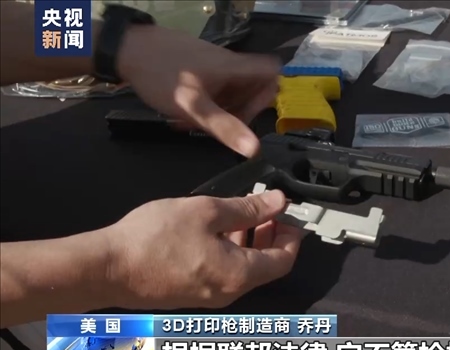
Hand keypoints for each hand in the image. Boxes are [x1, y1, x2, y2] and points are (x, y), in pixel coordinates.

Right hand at [103, 190, 302, 309]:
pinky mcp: (192, 296)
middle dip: (271, 236)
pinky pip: (224, 274)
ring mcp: (210, 298)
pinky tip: (217, 231)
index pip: (284, 260)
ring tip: (241, 214)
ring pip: (244, 270)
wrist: (106, 270)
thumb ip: (247, 208)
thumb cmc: (155, 238)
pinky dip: (231, 252)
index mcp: (240, 274)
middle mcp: (230, 293)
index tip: (288, 213)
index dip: (292, 235)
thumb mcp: (206, 212)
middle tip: (266, 209)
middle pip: (267, 267)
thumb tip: (279, 202)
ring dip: (250, 242)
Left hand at [115, 24, 279, 156]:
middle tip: (219, 130)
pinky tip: (184, 117)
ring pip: (230, 93)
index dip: (270, 98)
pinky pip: (213, 91)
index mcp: (235, 69)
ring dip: (219, 113)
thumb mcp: (194, 107)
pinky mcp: (198, 70)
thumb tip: (254, 150)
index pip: (272, 74)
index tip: (254, 117)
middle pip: (251, 90)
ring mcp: (213, 67)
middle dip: (239, 113)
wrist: (127, 49)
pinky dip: (205, 106)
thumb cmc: (162, 75)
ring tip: (194, 125)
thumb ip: (225, 128)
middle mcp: (229, 66)